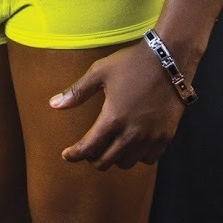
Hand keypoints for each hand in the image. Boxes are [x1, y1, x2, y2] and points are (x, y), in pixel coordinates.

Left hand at [49, 41, 186, 169]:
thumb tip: (53, 105)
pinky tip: (133, 143)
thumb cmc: (132, 63)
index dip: (74, 155)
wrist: (169, 59)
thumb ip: (77, 92)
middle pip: (106, 162)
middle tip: (89, 149)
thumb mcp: (100, 72)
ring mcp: (150, 137)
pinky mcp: (166, 136)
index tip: (67, 155)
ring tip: (111, 144)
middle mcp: (131, 133)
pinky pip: (148, 159)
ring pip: (127, 163)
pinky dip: (138, 155)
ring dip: (115, 157)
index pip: (88, 148)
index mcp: (112, 118)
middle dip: (92, 158)